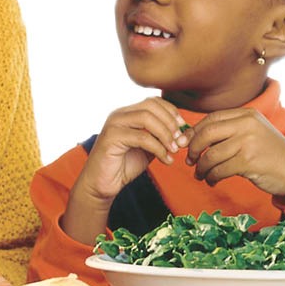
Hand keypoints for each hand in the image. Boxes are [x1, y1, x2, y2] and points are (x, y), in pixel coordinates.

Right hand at [62, 97, 189, 244]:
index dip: (171, 112)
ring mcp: (114, 124)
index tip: (183, 128)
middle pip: (150, 106)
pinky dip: (158, 148)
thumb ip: (161, 139)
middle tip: (180, 140)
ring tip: (174, 150)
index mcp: (127, 113)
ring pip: (146, 118)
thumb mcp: (147, 149)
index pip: (153, 101)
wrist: (101, 184)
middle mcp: (119, 114)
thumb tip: (183, 134)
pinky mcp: (111, 138)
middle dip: (170, 122)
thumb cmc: (123, 166)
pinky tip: (166, 160)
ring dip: (165, 134)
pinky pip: (142, 137)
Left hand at [185, 108, 284, 198]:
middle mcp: (247, 125)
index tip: (184, 142)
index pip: (211, 119)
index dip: (194, 131)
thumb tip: (193, 136)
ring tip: (200, 174)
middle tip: (189, 159)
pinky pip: (220, 169)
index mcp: (246, 114)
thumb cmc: (271, 153)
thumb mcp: (253, 133)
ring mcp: (248, 142)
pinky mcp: (250, 162)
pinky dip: (212, 176)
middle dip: (193, 147)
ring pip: (212, 154)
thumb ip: (229, 131)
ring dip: (202, 167)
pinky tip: (212, 180)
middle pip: (207, 133)